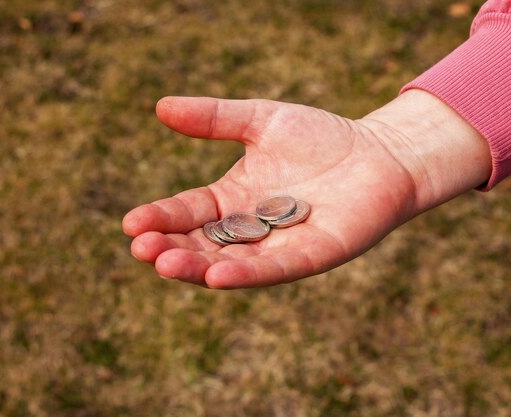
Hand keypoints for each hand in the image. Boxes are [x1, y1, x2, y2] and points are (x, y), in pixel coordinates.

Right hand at [122, 90, 490, 287]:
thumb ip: (214, 117)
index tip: (131, 223)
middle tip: (141, 249)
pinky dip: (246, 273)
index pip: (187, 212)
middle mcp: (249, 228)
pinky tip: (218, 275)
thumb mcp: (261, 119)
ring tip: (166, 263)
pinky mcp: (311, 255)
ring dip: (197, 266)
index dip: (160, 218)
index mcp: (232, 199)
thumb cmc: (321, 137)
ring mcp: (278, 246)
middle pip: (201, 244)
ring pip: (230, 262)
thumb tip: (160, 106)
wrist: (379, 152)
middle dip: (171, 248)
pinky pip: (275, 268)